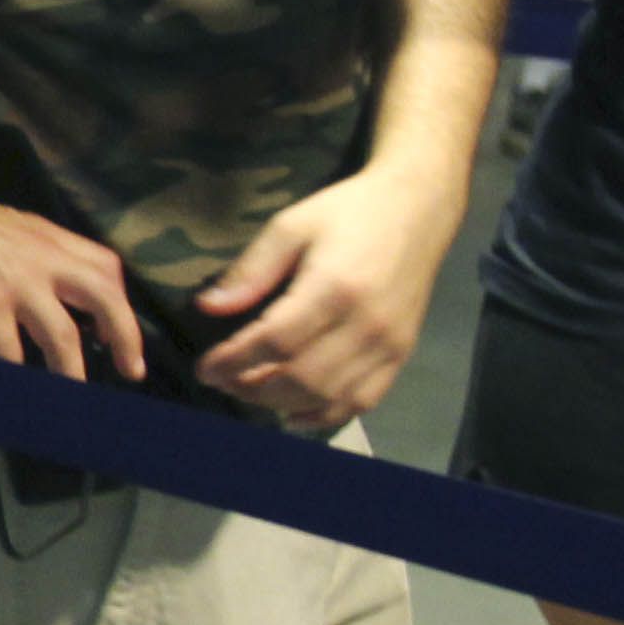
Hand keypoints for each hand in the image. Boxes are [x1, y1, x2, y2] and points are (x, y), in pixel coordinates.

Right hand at [0, 170, 144, 383]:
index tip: (117, 335)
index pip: (102, 266)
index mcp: (42, 239)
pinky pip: (10, 354)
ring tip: (70, 401)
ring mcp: (14, 282)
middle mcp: (39, 257)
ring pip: (64, 335)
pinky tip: (9, 396)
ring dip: (70, 373)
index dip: (118, 303)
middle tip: (130, 370)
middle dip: (125, 335)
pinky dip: (13, 380)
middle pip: (104, 296)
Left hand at [190, 165, 457, 428]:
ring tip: (250, 390)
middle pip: (300, 378)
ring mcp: (388, 344)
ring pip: (328, 396)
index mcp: (334, 288)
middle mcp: (366, 324)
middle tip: (223, 380)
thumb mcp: (291, 226)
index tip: (205, 368)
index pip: (275, 342)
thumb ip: (251, 270)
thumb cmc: (350, 212)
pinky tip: (294, 413)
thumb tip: (208, 307)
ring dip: (281, 403)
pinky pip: (362, 400)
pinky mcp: (402, 354)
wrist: (418, 209)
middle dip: (251, 386)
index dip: (234, 361)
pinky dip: (325, 415)